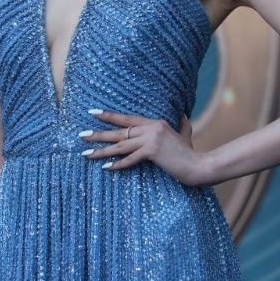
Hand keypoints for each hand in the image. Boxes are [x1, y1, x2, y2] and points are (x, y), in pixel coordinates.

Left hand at [80, 109, 208, 185]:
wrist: (198, 165)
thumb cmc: (190, 152)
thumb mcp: (185, 134)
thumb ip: (182, 125)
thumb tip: (183, 116)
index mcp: (155, 122)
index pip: (127, 119)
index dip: (109, 116)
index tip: (93, 113)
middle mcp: (151, 127)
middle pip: (119, 131)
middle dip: (99, 134)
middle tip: (82, 135)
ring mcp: (151, 139)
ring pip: (120, 145)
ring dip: (101, 150)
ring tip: (86, 153)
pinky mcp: (152, 151)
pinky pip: (130, 158)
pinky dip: (118, 164)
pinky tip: (106, 167)